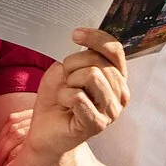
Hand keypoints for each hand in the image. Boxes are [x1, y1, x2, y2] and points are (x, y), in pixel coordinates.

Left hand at [23, 29, 128, 160]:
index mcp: (116, 78)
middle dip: (72, 64)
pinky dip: (64, 96)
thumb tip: (87, 47)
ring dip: (69, 81)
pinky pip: (78, 97)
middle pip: (98, 62)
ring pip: (91, 75)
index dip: (96, 39)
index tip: (76, 35)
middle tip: (65, 80)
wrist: (45, 130)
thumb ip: (81, 58)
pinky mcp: (98, 124)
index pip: (115, 51)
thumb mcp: (66, 70)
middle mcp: (120, 94)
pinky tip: (64, 105)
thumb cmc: (57, 99)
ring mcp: (111, 111)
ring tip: (66, 93)